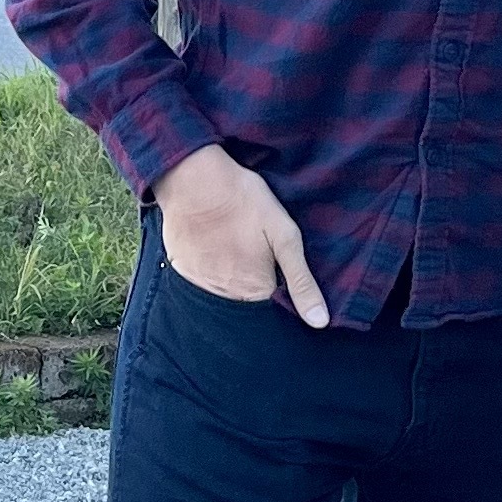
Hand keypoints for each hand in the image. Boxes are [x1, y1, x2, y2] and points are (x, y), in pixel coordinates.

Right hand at [152, 144, 329, 328]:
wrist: (196, 179)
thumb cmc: (245, 202)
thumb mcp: (285, 235)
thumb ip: (301, 281)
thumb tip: (320, 321)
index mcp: (256, 289)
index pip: (274, 299)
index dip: (278, 277)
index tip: (273, 255)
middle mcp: (227, 294)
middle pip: (247, 294)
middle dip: (253, 274)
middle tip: (250, 241)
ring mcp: (200, 282)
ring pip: (223, 286)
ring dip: (229, 269)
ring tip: (231, 238)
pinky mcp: (181, 269)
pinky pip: (198, 275)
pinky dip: (206, 262)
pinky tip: (211, 239)